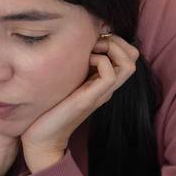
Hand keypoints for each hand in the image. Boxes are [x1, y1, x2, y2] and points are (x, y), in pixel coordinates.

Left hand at [21, 33, 139, 165]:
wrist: (42, 137)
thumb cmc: (49, 107)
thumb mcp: (66, 80)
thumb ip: (76, 66)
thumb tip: (78, 42)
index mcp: (103, 83)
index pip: (128, 55)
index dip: (116, 40)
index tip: (94, 39)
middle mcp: (107, 87)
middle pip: (133, 57)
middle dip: (117, 40)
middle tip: (94, 42)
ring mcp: (101, 93)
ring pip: (128, 64)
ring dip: (112, 48)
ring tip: (92, 49)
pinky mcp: (90, 98)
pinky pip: (109, 73)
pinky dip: (100, 60)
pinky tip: (84, 61)